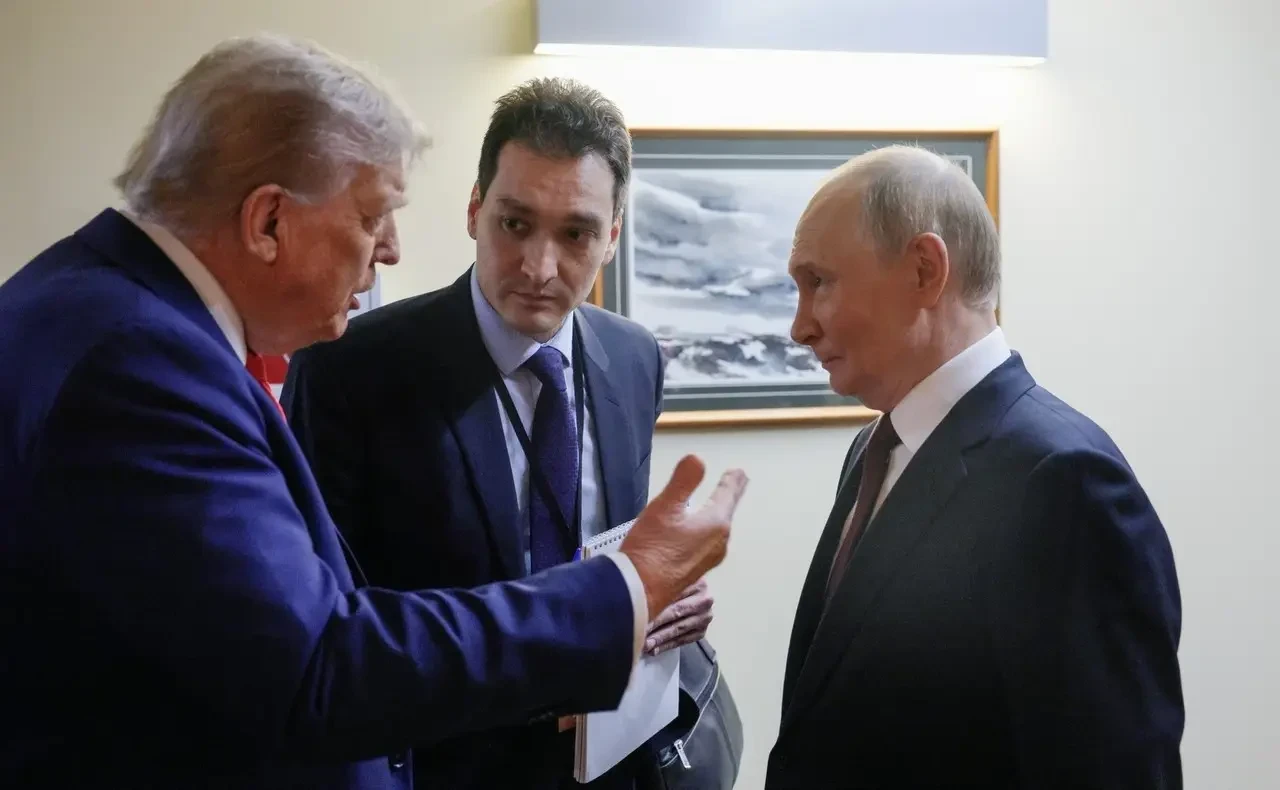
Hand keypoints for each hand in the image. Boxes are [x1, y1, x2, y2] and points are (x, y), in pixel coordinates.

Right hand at [620, 455, 746, 619]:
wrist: (638, 591)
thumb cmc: (652, 545)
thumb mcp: (665, 507)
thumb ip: (683, 481)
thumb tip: (698, 459)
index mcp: (716, 523)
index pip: (728, 494)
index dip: (732, 481)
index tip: (739, 472)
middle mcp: (719, 542)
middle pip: (726, 512)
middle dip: (728, 496)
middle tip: (734, 482)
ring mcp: (709, 558)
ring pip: (718, 528)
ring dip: (717, 513)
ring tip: (717, 503)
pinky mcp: (696, 569)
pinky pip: (708, 541)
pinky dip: (707, 528)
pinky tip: (697, 531)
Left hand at [645, 578, 712, 654]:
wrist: (691, 595)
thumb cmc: (672, 585)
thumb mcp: (670, 578)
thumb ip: (658, 583)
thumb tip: (636, 593)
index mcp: (696, 581)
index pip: (673, 592)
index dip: (655, 602)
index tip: (638, 613)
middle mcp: (704, 599)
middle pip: (676, 612)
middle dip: (656, 624)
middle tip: (640, 632)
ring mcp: (705, 617)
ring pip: (679, 629)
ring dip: (660, 638)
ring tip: (646, 644)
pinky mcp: (702, 631)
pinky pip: (683, 641)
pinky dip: (667, 645)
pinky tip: (655, 649)